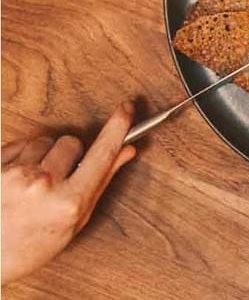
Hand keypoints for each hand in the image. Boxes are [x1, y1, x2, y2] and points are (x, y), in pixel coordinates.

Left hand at [1, 101, 137, 284]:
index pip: (102, 153)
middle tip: (61, 176)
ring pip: (44, 142)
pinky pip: (19, 144)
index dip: (117, 128)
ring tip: (33, 182)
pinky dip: (22, 156)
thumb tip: (125, 151)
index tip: (126, 110)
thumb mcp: (73, 222)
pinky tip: (17, 178)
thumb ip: (101, 182)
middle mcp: (42, 185)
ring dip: (43, 155)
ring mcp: (14, 175)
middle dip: (70, 153)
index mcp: (68, 203)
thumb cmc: (27, 247)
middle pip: (71, 143)